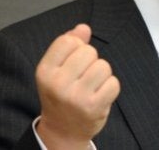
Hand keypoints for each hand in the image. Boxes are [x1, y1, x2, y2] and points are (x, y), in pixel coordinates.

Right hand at [35, 24, 119, 148]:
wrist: (63, 130)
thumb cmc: (61, 94)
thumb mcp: (56, 69)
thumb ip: (68, 45)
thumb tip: (83, 27)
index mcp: (45, 71)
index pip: (68, 41)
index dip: (77, 46)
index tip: (73, 60)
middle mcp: (58, 84)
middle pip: (89, 51)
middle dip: (91, 60)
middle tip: (83, 77)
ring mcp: (76, 97)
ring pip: (103, 66)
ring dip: (102, 74)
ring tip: (91, 86)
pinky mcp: (94, 107)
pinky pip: (114, 82)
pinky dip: (110, 87)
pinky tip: (99, 95)